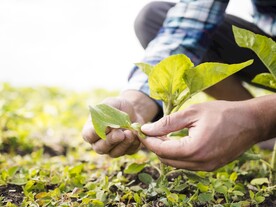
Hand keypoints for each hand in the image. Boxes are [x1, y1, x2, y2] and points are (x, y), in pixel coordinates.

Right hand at [82, 90, 158, 156]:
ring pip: (114, 153)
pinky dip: (133, 144)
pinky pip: (128, 151)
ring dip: (123, 144)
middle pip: (100, 148)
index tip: (106, 127)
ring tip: (130, 133)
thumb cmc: (117, 106)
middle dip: (111, 141)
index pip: (88, 136)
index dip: (96, 133)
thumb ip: (106, 112)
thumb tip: (106, 123)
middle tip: (120, 133)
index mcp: (91, 130)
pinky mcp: (126, 150)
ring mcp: (112, 149)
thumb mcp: (111, 103)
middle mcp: (99, 142)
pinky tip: (136, 135)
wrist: (133, 111)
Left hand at [140, 99, 265, 170]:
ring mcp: (206, 167)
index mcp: (194, 149)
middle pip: (166, 159)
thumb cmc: (223, 113)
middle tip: (150, 131)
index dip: (148, 140)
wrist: (250, 122)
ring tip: (162, 134)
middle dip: (155, 146)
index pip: (161, 150)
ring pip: (176, 163)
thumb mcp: (192, 113)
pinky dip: (178, 153)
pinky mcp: (210, 166)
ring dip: (166, 150)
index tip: (140, 130)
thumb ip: (167, 122)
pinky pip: (187, 163)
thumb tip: (147, 129)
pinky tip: (176, 140)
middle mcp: (200, 163)